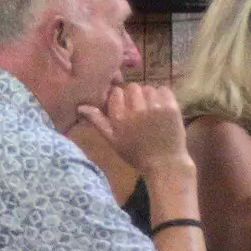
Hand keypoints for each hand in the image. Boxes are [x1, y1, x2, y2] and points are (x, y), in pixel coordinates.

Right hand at [76, 83, 192, 176]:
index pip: (116, 92)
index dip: (119, 98)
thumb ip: (97, 121)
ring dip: (148, 96)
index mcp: (119, 117)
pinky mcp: (171, 108)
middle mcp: (135, 109)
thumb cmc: (135, 153)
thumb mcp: (112, 140)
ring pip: (148, 88)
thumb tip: (80, 106)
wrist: (164, 163)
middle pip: (132, 87)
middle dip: (134, 95)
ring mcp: (154, 108)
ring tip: (151, 108)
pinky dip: (162, 96)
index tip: (124, 106)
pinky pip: (164, 90)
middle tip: (138, 107)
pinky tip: (161, 107)